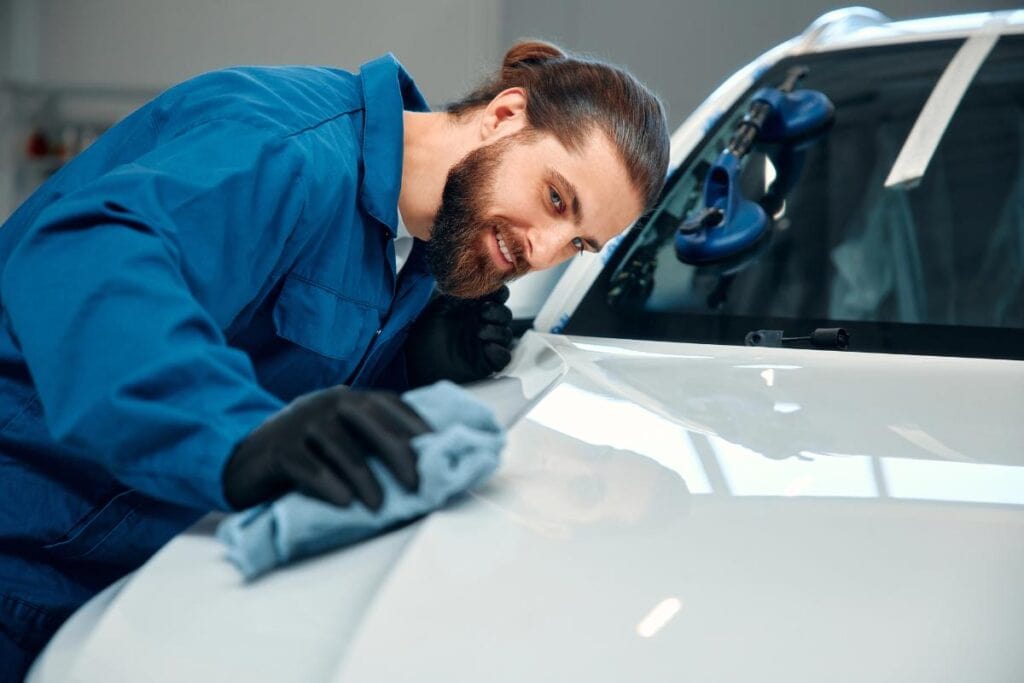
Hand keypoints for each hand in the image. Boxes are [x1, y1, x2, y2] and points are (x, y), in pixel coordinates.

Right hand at [222, 386, 429, 510]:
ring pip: (342, 448)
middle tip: (416, 485)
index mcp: (348, 397)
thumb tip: (421, 465)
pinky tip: (344, 503)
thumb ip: (370, 439)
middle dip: (398, 454)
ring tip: (379, 507)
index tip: (438, 449)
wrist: (246, 457)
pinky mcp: (278, 448)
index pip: (391, 404)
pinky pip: (309, 466)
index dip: (416, 425)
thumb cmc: (306, 452)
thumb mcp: (339, 436)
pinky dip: (329, 485)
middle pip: (371, 423)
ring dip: (365, 479)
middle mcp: (327, 403)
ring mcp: (301, 422)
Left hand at [405, 286, 513, 386]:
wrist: (416, 362)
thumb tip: (476, 284)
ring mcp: (486, 343)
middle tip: (483, 311)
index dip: (499, 292)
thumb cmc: (424, 335)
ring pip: (506, 334)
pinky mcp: (487, 363)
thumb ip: (459, 295)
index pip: (497, 296)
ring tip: (479, 332)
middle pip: (505, 314)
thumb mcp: (440, 308)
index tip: (494, 290)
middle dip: (498, 311)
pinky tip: (487, 347)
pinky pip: (504, 357)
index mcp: (474, 308)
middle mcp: (483, 324)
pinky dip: (499, 351)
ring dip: (497, 330)